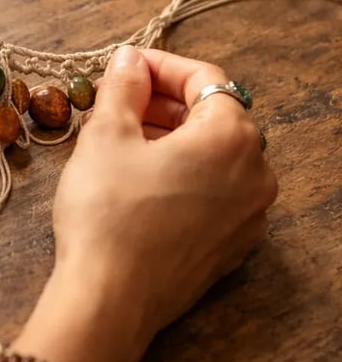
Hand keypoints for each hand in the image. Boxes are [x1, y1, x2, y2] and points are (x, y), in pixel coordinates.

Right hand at [53, 46, 277, 347]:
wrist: (110, 300)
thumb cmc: (108, 213)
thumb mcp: (106, 135)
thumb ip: (124, 87)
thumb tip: (130, 61)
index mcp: (232, 138)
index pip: (204, 79)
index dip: (160, 66)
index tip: (124, 66)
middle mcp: (256, 175)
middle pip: (214, 117)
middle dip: (165, 103)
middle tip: (119, 101)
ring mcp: (248, 216)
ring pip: (214, 158)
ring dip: (173, 139)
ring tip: (124, 140)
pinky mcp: (230, 247)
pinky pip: (213, 194)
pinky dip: (183, 176)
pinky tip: (141, 182)